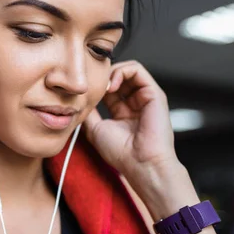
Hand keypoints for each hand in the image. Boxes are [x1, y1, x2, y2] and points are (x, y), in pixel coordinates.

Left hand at [83, 61, 176, 180]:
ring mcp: (146, 97)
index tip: (85, 92)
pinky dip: (121, 71)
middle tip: (93, 86)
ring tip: (103, 86)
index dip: (96, 86)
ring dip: (111, 73)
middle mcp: (136, 103)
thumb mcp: (95, 129)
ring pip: (128, 70)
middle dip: (103, 77)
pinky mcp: (154, 93)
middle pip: (118, 77)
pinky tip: (111, 85)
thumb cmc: (121, 152)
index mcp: (123, 112)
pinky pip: (137, 70)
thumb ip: (89, 112)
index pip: (109, 89)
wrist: (141, 163)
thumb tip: (78, 99)